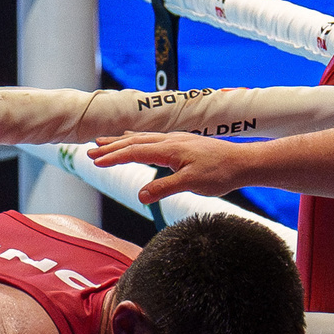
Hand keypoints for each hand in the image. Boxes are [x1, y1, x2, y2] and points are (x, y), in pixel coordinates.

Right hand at [85, 132, 256, 205]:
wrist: (244, 163)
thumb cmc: (220, 173)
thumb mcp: (191, 183)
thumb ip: (164, 188)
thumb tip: (140, 195)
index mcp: (170, 149)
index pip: (134, 152)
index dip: (113, 157)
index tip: (95, 162)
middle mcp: (170, 141)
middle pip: (134, 142)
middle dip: (111, 147)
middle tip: (89, 152)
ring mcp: (176, 140)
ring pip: (142, 138)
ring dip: (121, 141)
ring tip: (102, 142)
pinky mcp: (182, 144)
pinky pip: (152, 138)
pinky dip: (137, 139)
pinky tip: (135, 139)